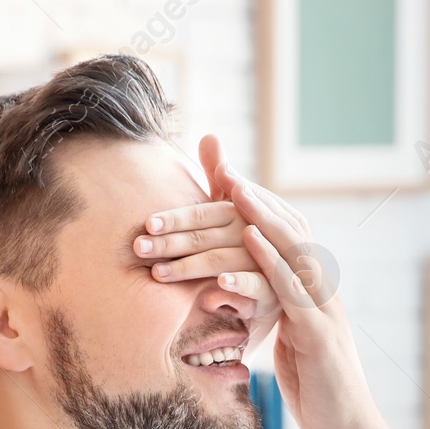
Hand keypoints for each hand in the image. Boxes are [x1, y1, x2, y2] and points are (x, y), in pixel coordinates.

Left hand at [133, 144, 279, 357]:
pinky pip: (256, 288)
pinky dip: (236, 287)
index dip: (176, 217)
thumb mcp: (238, 214)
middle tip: (138, 248)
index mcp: (249, 211)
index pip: (207, 212)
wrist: (292, 292)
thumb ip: (223, 181)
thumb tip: (208, 135)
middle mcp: (261, 232)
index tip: (146, 223)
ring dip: (192, 267)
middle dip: (172, 242)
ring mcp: (270, 263)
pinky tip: (212, 290)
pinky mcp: (278, 293)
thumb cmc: (256, 249)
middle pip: (209, 235)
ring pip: (225, 260)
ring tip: (160, 272)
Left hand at [198, 136, 382, 428]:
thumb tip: (242, 291)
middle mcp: (322, 290)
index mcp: (311, 289)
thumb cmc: (312, 386)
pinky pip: (292, 292)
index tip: (225, 176)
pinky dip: (270, 264)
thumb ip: (270, 311)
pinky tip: (247, 243)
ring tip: (233, 192)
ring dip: (261, 219)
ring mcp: (324, 310)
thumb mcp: (286, 340)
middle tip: (224, 170)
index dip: (258, 204)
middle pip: (289, 232)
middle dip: (256, 200)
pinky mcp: (320, 336)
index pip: (285, 235)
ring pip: (293, 253)